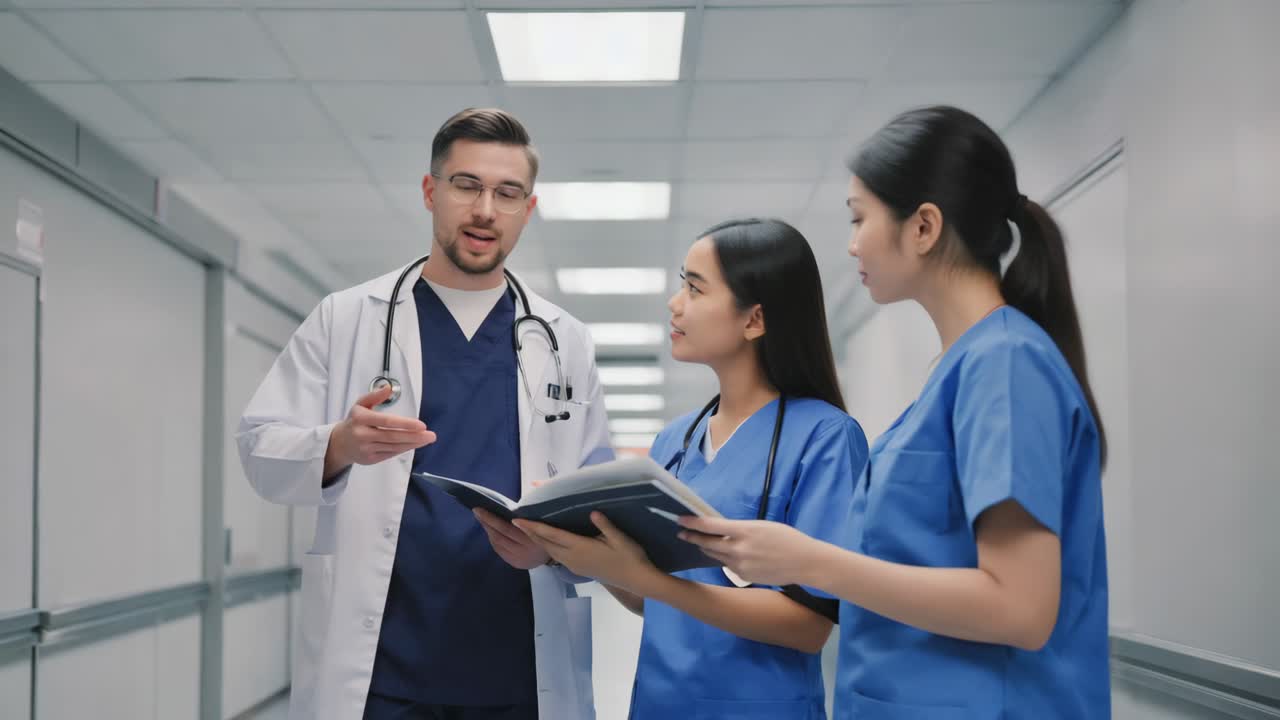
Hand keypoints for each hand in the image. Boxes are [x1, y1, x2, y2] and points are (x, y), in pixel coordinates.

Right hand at [325, 385, 436, 474]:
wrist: (339, 444)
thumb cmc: (354, 421)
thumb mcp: (361, 404)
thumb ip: (375, 395)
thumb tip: (388, 387)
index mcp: (360, 418)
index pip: (386, 421)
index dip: (405, 424)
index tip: (421, 425)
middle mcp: (362, 434)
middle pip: (393, 436)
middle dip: (414, 436)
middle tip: (430, 435)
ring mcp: (366, 449)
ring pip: (394, 447)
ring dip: (412, 444)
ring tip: (426, 439)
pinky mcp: (370, 459)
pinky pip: (391, 454)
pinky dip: (404, 449)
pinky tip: (414, 444)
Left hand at [474, 508, 550, 569]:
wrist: (557, 551)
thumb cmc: (547, 529)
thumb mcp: (541, 519)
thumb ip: (529, 509)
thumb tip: (519, 493)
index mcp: (533, 537)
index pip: (507, 527)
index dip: (492, 519)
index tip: (481, 509)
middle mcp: (525, 550)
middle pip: (499, 535)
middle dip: (486, 522)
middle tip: (477, 511)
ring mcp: (520, 559)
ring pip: (497, 544)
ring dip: (488, 530)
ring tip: (482, 519)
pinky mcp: (516, 564)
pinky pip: (500, 551)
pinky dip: (493, 540)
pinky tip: (490, 531)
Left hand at [515, 513, 658, 592]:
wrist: (636, 580)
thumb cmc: (630, 556)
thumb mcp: (619, 538)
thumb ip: (604, 525)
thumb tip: (592, 512)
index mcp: (579, 547)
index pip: (550, 534)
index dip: (533, 527)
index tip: (517, 520)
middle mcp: (573, 557)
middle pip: (546, 544)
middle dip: (530, 533)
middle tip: (516, 522)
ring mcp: (575, 565)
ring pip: (551, 551)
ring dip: (538, 541)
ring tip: (529, 531)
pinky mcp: (580, 569)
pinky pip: (558, 557)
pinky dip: (549, 547)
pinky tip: (549, 543)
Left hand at [677, 516, 820, 586]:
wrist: (804, 562)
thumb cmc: (787, 539)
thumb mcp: (762, 526)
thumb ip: (740, 528)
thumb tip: (722, 530)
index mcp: (744, 531)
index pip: (710, 526)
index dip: (692, 523)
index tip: (681, 519)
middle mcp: (739, 549)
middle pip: (707, 543)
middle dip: (693, 537)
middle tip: (682, 533)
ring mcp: (740, 565)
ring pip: (715, 556)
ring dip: (707, 548)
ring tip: (700, 543)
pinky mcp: (744, 576)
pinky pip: (728, 565)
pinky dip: (726, 559)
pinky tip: (727, 554)